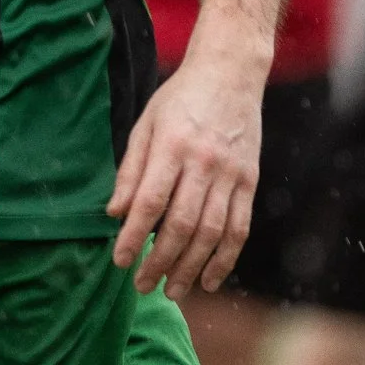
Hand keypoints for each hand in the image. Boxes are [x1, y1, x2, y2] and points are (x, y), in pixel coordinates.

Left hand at [107, 36, 264, 296]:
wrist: (230, 74)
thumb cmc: (179, 99)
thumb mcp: (145, 124)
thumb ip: (131, 170)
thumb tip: (114, 214)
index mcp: (171, 146)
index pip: (150, 202)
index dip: (133, 236)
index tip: (119, 262)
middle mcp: (204, 162)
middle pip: (181, 224)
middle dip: (160, 261)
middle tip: (142, 286)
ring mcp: (231, 174)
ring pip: (212, 233)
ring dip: (191, 268)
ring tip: (172, 290)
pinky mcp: (249, 181)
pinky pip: (239, 228)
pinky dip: (225, 259)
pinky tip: (209, 280)